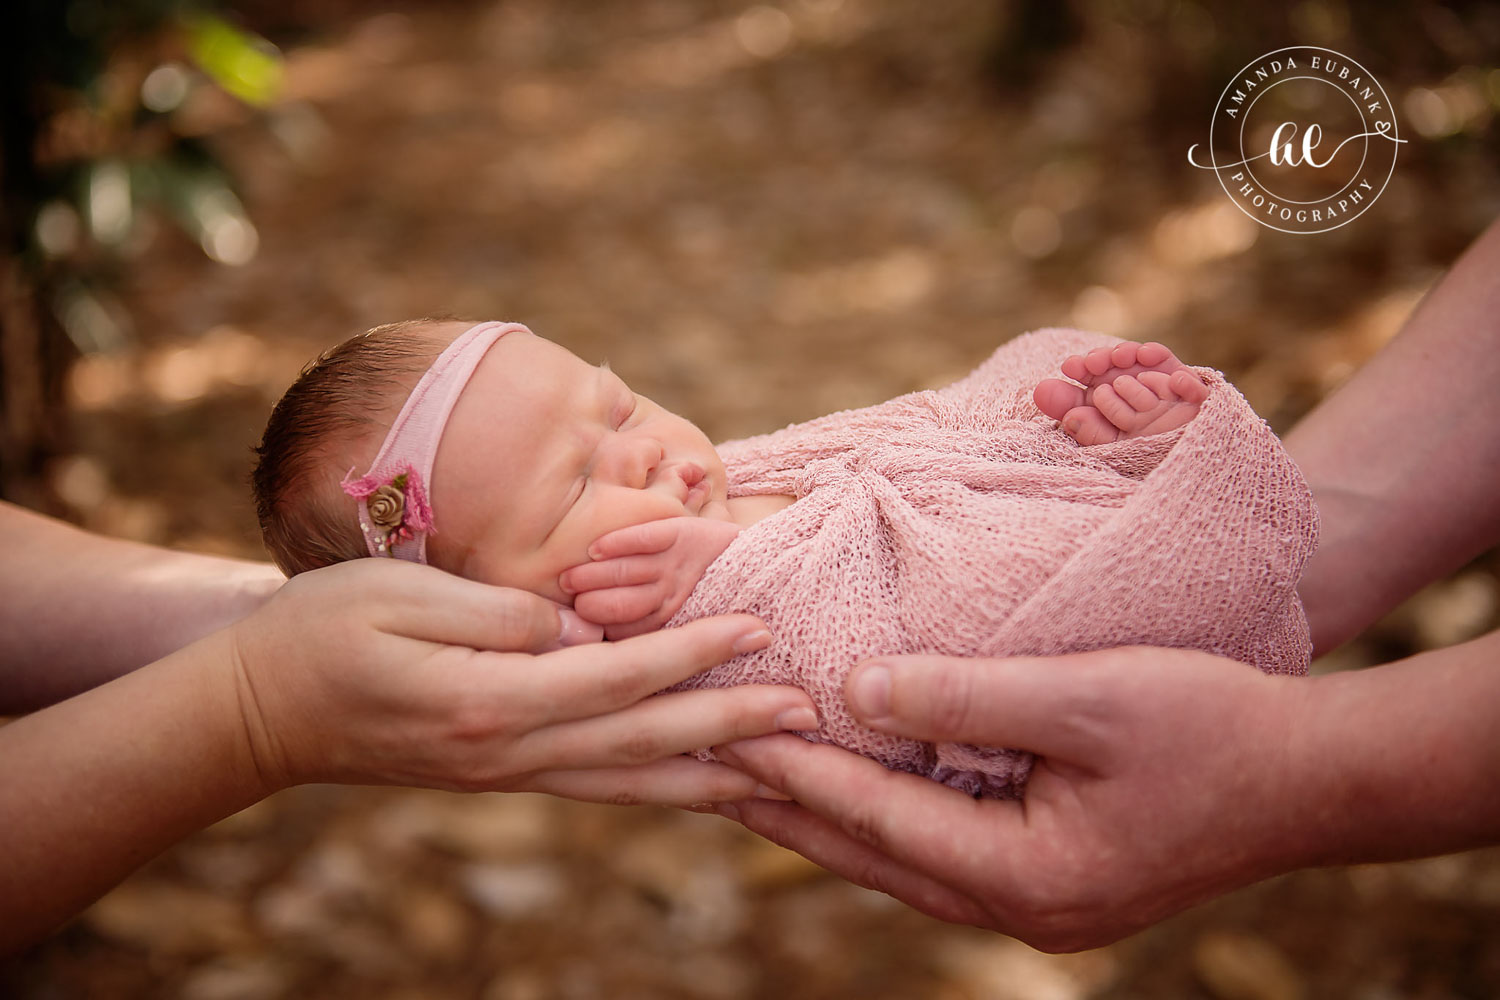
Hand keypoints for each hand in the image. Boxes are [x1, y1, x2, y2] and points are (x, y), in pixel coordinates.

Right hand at [228, 559, 816, 805]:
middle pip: (641, 742)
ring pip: (628, 780)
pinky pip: (597, 784)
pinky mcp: (502, 775)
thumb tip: (580, 628)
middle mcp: (509, 752)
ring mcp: (507, 773)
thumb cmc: (319, 633)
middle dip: (731, 727)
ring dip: (709, 774)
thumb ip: (499, 614)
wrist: (258, 713)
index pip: (616, 677)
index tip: (759, 626)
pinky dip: (657, 785)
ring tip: (780, 770)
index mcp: (488, 701)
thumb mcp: (400, 597)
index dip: (693, 652)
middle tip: (808, 713)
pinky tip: (696, 781)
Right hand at [559, 517, 742, 638]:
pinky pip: (650, 537)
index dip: (592, 633)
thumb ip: (643, 635)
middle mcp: (672, 600)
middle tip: (564, 605)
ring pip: (627, 572)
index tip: (570, 632)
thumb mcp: (684, 626)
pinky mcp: (685, 535)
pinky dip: (621, 542)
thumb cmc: (713, 601)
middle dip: (587, 604)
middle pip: (618, 607)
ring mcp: (678, 568)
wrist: (765, 568)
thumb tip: (592, 654)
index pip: (620, 637)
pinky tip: (597, 549)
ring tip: (567, 580)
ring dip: (593, 576)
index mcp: (668, 628)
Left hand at [713, 647, 1308, 951]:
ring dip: (827, 816)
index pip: (876, 819)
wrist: (1313, 776)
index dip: (795, 768)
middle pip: (873, 856)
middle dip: (786, 807)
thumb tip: (858, 690)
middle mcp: (1022, 909)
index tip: (723, 727)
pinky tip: (852, 786)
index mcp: (1026, 876)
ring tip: (752, 778)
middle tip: (704, 765)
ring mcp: (1038, 903)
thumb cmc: (1212, 725)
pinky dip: (885, 816)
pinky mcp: (1052, 878)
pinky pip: (941, 850)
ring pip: (901, 861)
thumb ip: (967, 696)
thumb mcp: (1086, 696)